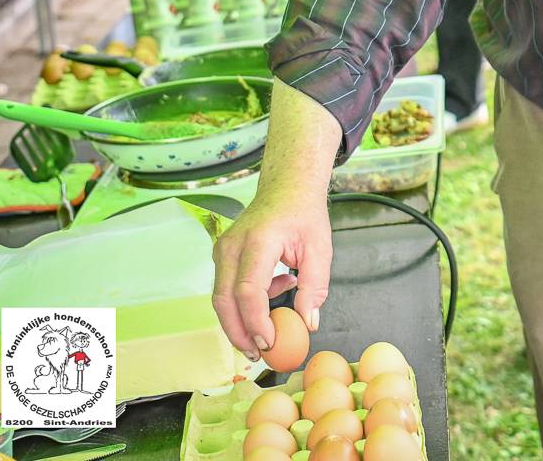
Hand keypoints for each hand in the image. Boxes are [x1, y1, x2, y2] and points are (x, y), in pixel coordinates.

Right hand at [211, 189, 331, 359]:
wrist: (287, 188)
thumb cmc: (304, 215)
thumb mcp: (320, 249)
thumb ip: (314, 287)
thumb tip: (308, 323)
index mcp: (259, 241)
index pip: (248, 290)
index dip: (256, 322)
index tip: (270, 342)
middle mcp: (233, 245)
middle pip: (224, 299)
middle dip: (239, 332)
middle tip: (257, 354)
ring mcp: (223, 249)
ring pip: (221, 297)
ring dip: (241, 321)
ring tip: (269, 329)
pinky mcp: (222, 255)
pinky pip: (227, 287)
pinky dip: (246, 301)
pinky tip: (277, 287)